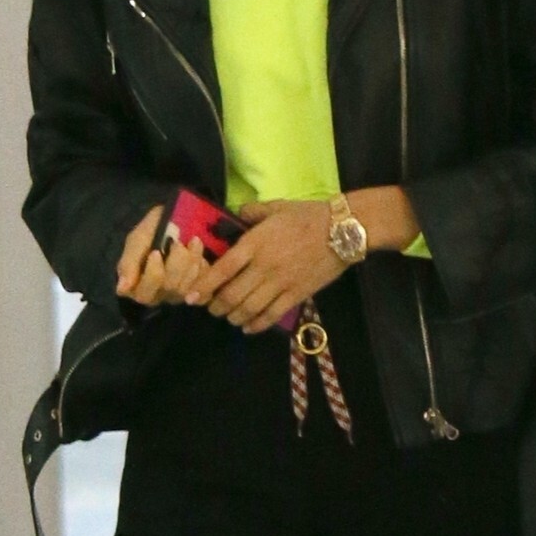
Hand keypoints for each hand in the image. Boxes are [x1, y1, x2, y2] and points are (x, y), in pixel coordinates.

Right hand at [115, 204, 211, 306]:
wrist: (180, 216)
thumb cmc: (153, 230)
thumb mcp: (137, 240)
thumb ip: (128, 263)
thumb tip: (122, 289)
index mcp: (137, 286)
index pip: (144, 295)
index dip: (153, 275)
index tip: (155, 252)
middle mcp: (158, 295)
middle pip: (169, 289)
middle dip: (176, 263)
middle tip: (177, 243)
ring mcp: (178, 295)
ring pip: (188, 288)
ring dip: (192, 262)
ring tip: (193, 242)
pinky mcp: (198, 292)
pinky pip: (204, 291)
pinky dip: (203, 270)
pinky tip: (201, 255)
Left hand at [196, 200, 343, 332]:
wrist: (342, 229)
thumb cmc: (307, 215)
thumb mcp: (276, 207)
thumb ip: (251, 212)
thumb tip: (235, 214)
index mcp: (255, 243)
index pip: (223, 269)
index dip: (204, 285)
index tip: (192, 296)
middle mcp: (264, 266)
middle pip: (232, 294)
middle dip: (216, 306)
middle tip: (210, 308)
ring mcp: (281, 283)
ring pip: (249, 308)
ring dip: (233, 316)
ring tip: (228, 317)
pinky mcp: (296, 294)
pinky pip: (272, 315)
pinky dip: (256, 325)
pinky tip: (248, 327)